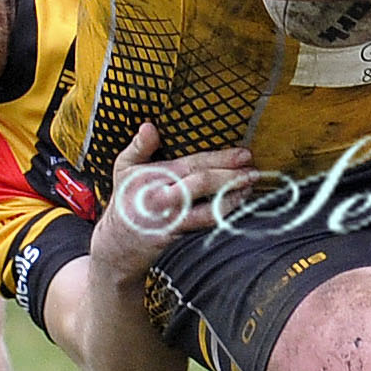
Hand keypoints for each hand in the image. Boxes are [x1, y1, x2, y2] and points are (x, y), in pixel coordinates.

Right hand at [95, 124, 254, 275]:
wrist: (117, 245)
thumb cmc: (125, 201)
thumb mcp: (124, 169)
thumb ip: (139, 147)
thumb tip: (149, 126)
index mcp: (153, 178)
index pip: (192, 164)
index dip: (220, 159)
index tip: (243, 154)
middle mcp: (163, 199)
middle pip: (202, 184)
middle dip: (231, 177)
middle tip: (253, 172)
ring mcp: (171, 221)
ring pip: (208, 211)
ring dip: (233, 199)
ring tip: (249, 189)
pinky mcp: (178, 239)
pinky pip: (205, 227)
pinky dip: (224, 216)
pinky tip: (236, 208)